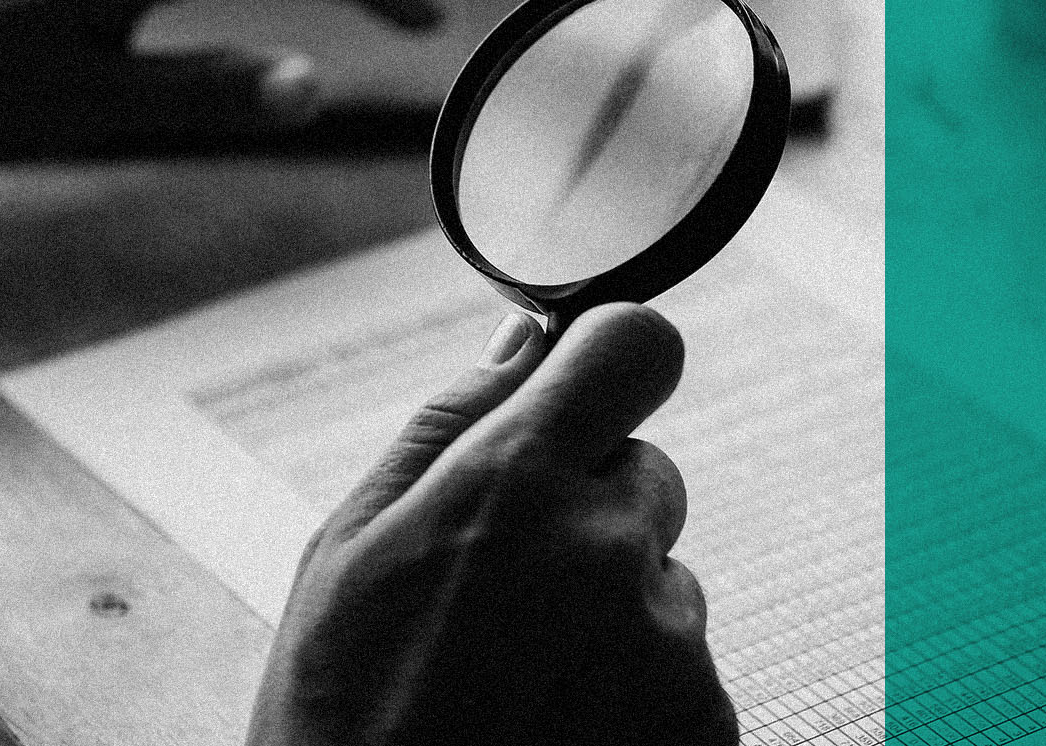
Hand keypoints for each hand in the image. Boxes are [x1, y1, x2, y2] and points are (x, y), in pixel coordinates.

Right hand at [249, 304, 737, 745]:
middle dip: (590, 506)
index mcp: (513, 483)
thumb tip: (525, 339)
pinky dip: (638, 686)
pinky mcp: (707, 727)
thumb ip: (450, 423)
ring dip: (612, 607)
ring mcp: (668, 647)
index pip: (639, 344)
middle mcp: (609, 550)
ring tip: (521, 681)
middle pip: (648, 469)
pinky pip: (686, 663)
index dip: (611, 359)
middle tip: (505, 590)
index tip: (584, 393)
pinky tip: (560, 728)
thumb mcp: (350, 546)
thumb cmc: (338, 712)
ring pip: (662, 576)